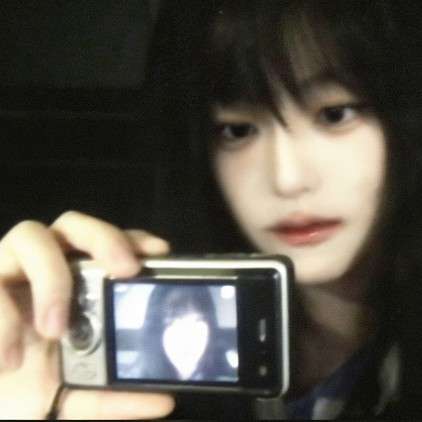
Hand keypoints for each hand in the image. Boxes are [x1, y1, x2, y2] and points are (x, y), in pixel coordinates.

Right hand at [0, 211, 174, 418]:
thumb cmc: (31, 386)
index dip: (132, 239)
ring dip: (50, 279)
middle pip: (74, 224)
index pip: (106, 243)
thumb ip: (112, 396)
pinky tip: (11, 359)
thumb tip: (162, 401)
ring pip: (30, 236)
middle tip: (124, 270)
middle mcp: (45, 266)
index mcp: (74, 281)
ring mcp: (10, 271)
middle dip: (102, 239)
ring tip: (54, 331)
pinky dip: (4, 320)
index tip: (159, 252)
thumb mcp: (75, 392)